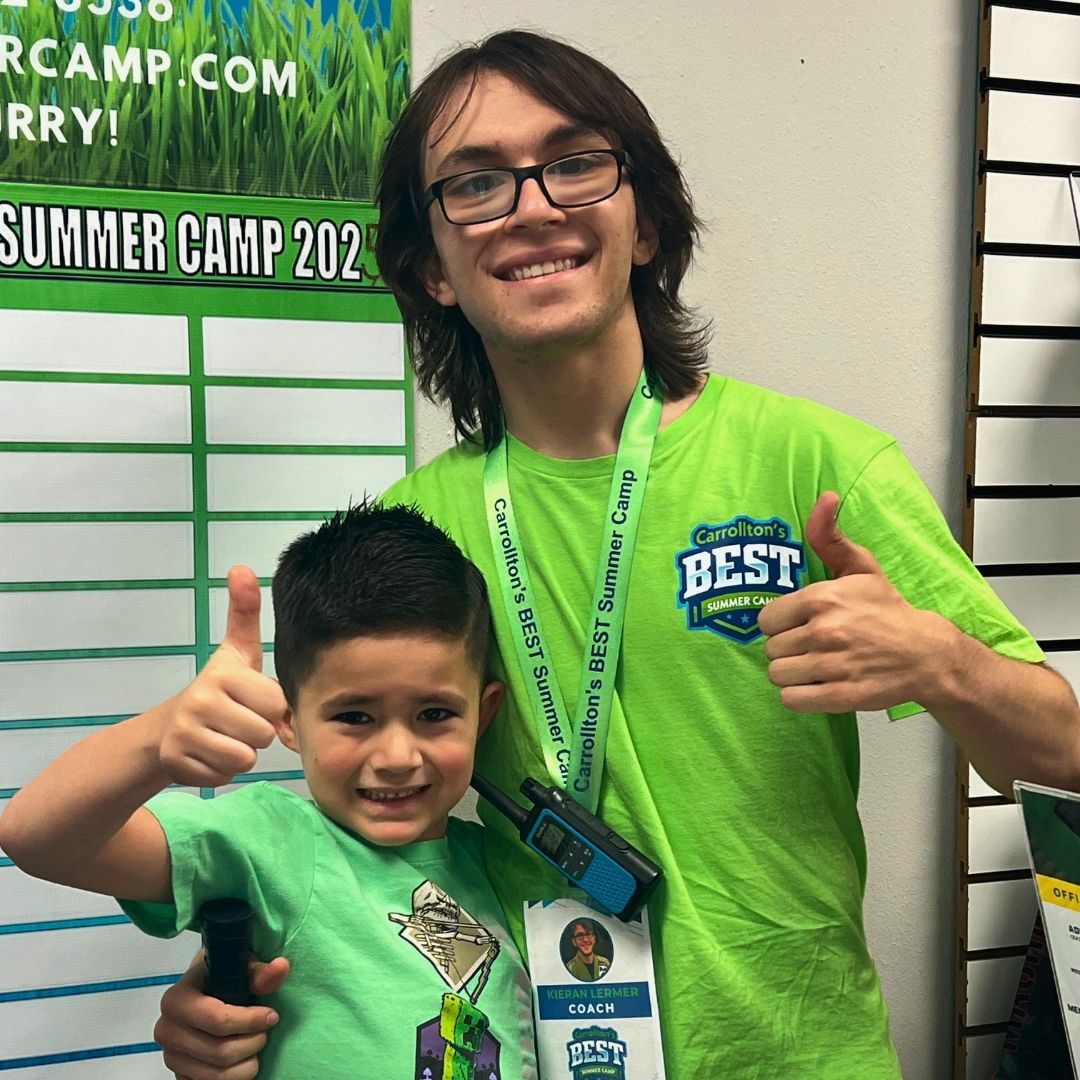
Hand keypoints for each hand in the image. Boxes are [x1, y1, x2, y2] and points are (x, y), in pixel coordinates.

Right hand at [155, 950, 290, 1079]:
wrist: (203, 990)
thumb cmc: (222, 977)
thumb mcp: (240, 966)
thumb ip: (259, 972)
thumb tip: (280, 968)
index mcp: (176, 1000)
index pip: (217, 1020)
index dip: (250, 1021)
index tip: (271, 1015)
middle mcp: (167, 1030)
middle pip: (220, 1052)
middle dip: (253, 1042)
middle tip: (265, 1030)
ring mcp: (171, 1057)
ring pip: (219, 1075)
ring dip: (248, 1062)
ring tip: (256, 1043)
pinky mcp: (180, 1075)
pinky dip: (236, 1076)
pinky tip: (244, 1058)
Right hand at [159, 566, 285, 786]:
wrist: (167, 727)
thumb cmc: (219, 689)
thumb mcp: (237, 650)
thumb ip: (245, 612)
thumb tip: (241, 567)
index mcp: (223, 674)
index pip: (276, 704)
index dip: (272, 708)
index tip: (253, 700)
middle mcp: (200, 701)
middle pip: (262, 735)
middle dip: (257, 733)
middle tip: (238, 721)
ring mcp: (185, 734)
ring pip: (245, 760)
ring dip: (241, 754)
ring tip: (225, 737)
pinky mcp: (176, 763)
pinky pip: (223, 778)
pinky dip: (220, 771)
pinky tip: (208, 753)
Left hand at [758, 492, 949, 712]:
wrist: (927, 654)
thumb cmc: (888, 609)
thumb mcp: (860, 567)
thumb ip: (829, 537)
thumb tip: (825, 498)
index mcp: (822, 599)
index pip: (766, 620)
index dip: (780, 624)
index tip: (798, 624)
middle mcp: (824, 632)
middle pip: (770, 649)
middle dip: (786, 649)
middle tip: (809, 646)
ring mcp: (832, 666)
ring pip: (777, 675)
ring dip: (791, 673)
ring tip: (812, 666)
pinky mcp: (840, 695)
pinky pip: (791, 700)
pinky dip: (799, 696)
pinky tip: (815, 685)